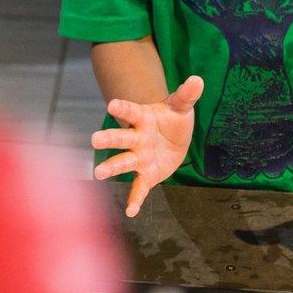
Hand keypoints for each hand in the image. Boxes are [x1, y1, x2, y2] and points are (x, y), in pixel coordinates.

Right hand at [91, 75, 202, 217]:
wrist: (173, 139)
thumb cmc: (173, 119)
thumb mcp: (181, 107)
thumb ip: (187, 95)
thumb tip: (198, 79)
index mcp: (143, 118)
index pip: (132, 111)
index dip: (123, 108)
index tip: (112, 105)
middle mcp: (137, 138)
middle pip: (122, 138)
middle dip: (109, 138)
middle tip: (94, 139)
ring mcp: (140, 157)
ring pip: (124, 162)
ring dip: (112, 167)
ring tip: (98, 173)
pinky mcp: (147, 174)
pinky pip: (140, 187)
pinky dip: (135, 199)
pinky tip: (130, 212)